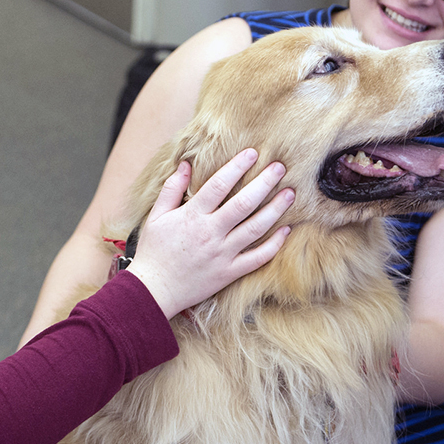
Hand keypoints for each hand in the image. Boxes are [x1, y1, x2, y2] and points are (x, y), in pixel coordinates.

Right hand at [125, 150, 292, 317]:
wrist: (153, 290)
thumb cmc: (153, 252)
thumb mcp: (156, 216)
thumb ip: (172, 189)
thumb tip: (186, 165)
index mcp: (192, 216)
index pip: (218, 185)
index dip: (237, 167)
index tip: (252, 153)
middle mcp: (210, 233)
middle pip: (244, 203)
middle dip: (264, 183)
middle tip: (280, 168)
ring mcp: (222, 254)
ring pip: (255, 228)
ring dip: (275, 209)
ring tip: (290, 194)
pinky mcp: (229, 273)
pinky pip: (257, 258)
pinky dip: (274, 245)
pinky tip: (286, 231)